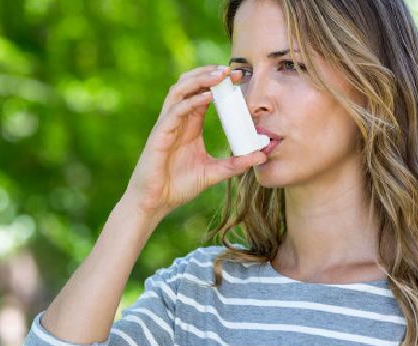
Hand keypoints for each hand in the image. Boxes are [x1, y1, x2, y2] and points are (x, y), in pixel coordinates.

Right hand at [124, 65, 266, 217]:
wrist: (156, 203)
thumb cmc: (179, 186)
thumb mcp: (214, 173)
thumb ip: (235, 164)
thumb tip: (261, 157)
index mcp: (190, 125)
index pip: (204, 94)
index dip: (220, 82)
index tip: (240, 77)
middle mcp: (178, 120)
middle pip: (190, 85)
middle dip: (210, 73)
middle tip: (232, 70)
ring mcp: (167, 125)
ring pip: (180, 90)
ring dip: (200, 79)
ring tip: (220, 75)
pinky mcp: (159, 134)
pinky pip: (175, 111)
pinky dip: (191, 101)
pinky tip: (208, 97)